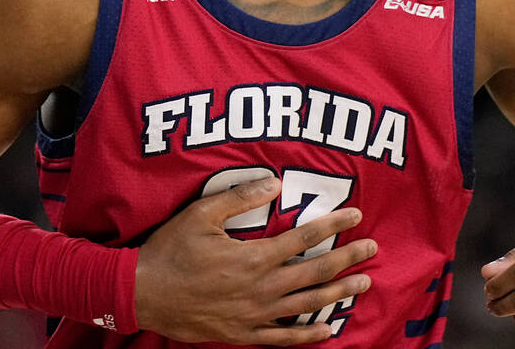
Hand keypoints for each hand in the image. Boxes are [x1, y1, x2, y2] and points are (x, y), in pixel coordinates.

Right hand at [135, 175, 376, 344]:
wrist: (142, 293)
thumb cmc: (170, 250)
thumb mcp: (201, 214)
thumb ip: (240, 197)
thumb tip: (275, 181)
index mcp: (253, 257)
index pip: (304, 237)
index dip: (333, 225)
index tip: (356, 215)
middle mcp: (261, 288)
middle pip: (315, 271)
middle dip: (347, 259)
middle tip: (372, 248)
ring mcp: (254, 314)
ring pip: (307, 304)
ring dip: (338, 293)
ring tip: (363, 284)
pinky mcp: (243, 333)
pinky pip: (284, 338)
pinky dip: (308, 335)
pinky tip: (329, 330)